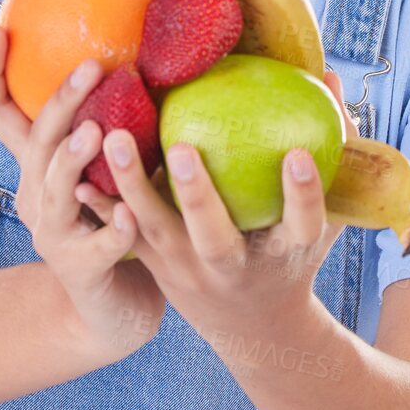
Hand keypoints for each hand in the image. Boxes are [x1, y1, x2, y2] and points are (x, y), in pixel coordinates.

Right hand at [0, 22, 164, 360]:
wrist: (113, 312)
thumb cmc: (120, 224)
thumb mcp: (110, 169)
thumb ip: (118, 121)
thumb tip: (147, 50)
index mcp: (41, 166)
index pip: (2, 112)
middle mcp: (38, 196)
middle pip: (36, 142)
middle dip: (59, 103)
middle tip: (90, 66)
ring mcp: (55, 235)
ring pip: (56, 193)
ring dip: (73, 160)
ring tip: (96, 132)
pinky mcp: (82, 272)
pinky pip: (96, 250)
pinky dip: (112, 232)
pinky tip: (129, 218)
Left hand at [97, 64, 350, 344]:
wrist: (253, 328)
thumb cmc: (291, 252)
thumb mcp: (323, 217)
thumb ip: (333, 152)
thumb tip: (332, 81)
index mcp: (287, 253)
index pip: (303, 224)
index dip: (302, 194)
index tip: (296, 155)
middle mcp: (235, 267)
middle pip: (216, 236)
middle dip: (198, 195)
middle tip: (182, 146)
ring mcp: (190, 272)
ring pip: (157, 233)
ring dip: (133, 187)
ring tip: (113, 138)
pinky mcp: (157, 268)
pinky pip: (124, 235)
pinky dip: (101, 206)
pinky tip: (76, 173)